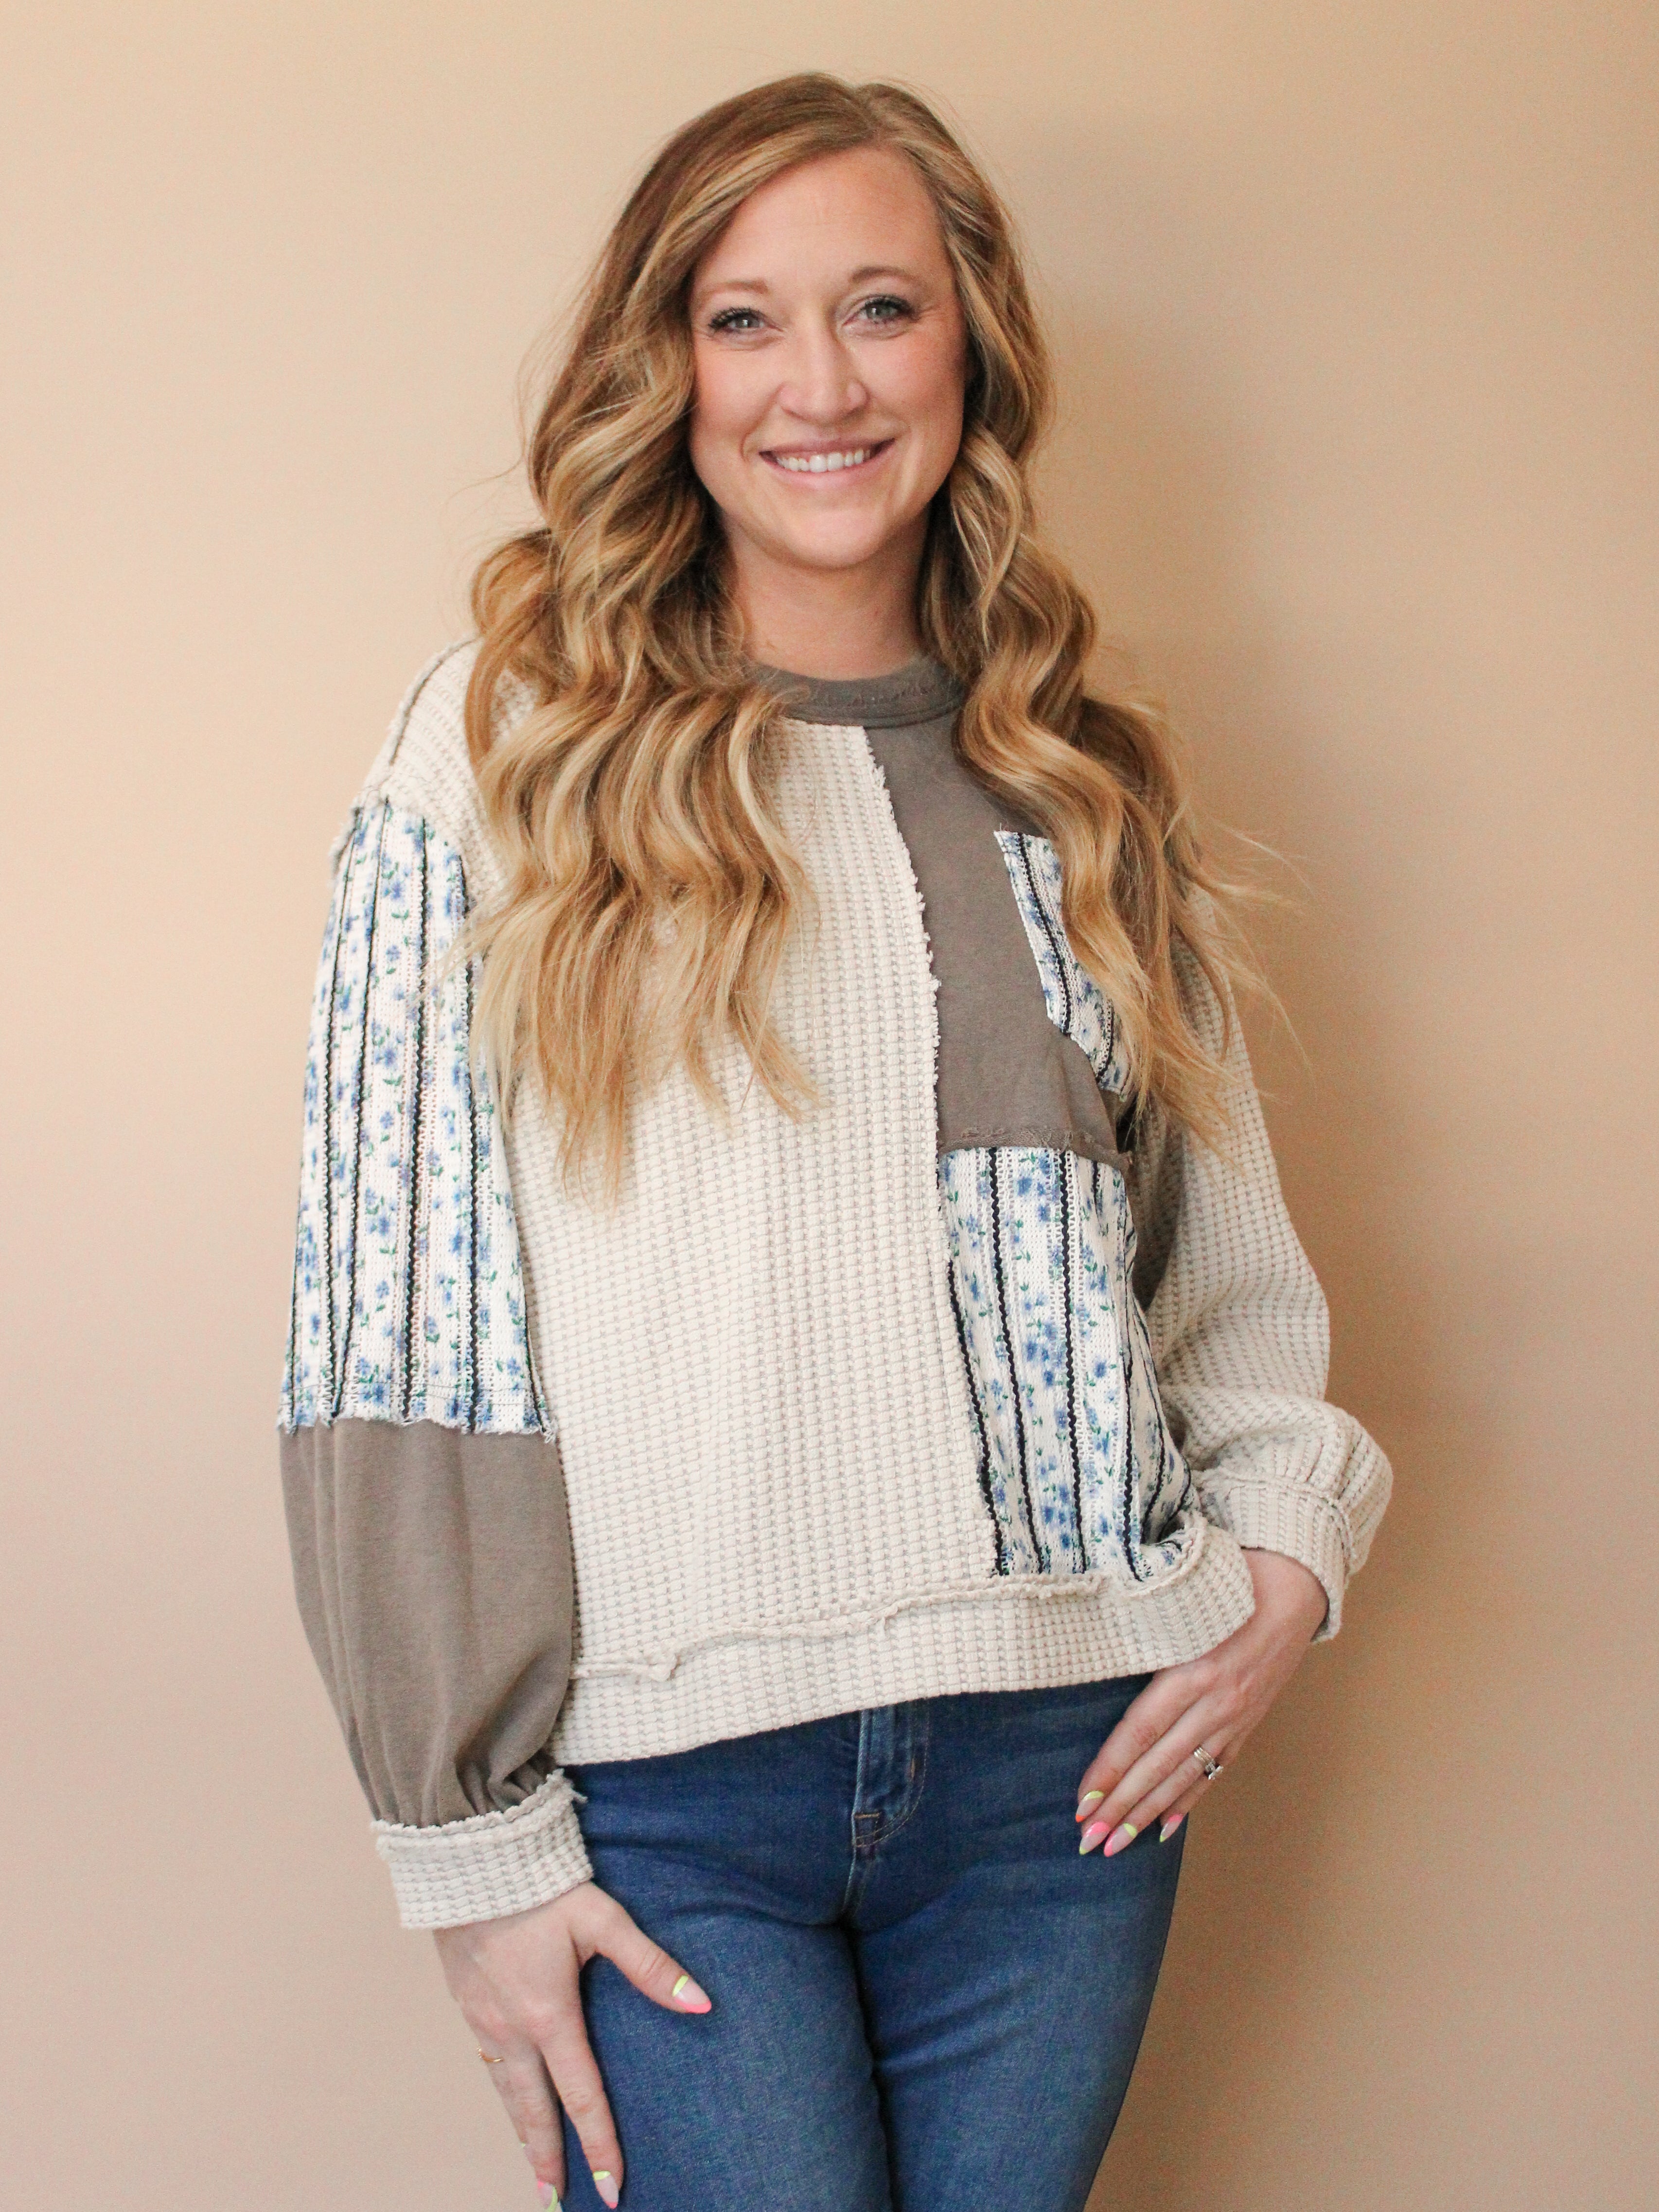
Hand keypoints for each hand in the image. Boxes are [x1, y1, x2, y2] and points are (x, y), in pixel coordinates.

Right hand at [432, 1879, 710, 2207]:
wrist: (470, 1854)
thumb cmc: (540, 1885)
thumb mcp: (603, 1919)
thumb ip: (651, 1966)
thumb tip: (701, 2002)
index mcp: (548, 2015)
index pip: (581, 2096)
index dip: (599, 2144)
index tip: (612, 2188)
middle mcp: (511, 2028)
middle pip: (533, 2110)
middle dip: (548, 2159)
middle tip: (558, 2200)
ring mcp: (481, 2017)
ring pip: (504, 2091)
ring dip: (521, 2131)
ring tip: (535, 2164)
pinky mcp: (464, 2000)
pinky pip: (486, 2061)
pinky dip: (500, 2092)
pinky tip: (509, 2096)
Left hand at [1074, 1549, 1328, 1853]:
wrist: (1294, 1589)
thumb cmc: (1229, 1586)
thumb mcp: (1181, 1606)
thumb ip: (1144, 1637)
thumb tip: (1093, 1660)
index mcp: (1193, 1671)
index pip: (1140, 1732)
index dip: (1109, 1770)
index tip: (1082, 1802)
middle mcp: (1215, 1703)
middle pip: (1158, 1765)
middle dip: (1122, 1806)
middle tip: (1089, 1840)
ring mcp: (1234, 1719)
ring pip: (1184, 1776)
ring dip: (1148, 1814)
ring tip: (1117, 1845)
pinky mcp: (1247, 1725)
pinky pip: (1213, 1771)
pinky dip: (1187, 1801)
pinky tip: (1165, 1829)